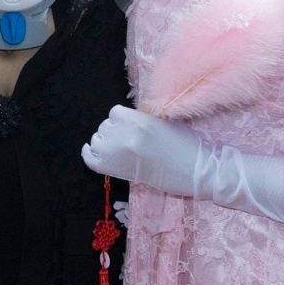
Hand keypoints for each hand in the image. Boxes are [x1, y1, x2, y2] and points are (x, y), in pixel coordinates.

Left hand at [82, 105, 209, 195]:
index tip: (129, 127)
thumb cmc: (185, 145)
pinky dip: (89, 154)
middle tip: (129, 141)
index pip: (114, 112)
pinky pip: (90, 159)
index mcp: (139, 121)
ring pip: (97, 140)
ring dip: (105, 143)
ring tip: (119, 150)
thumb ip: (141, 118)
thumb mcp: (164, 122)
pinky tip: (92, 150)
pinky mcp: (112, 171)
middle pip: (105, 126)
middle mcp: (124, 135)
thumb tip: (124, 119)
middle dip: (114, 132)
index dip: (121, 120)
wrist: (194, 172)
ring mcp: (116, 154)